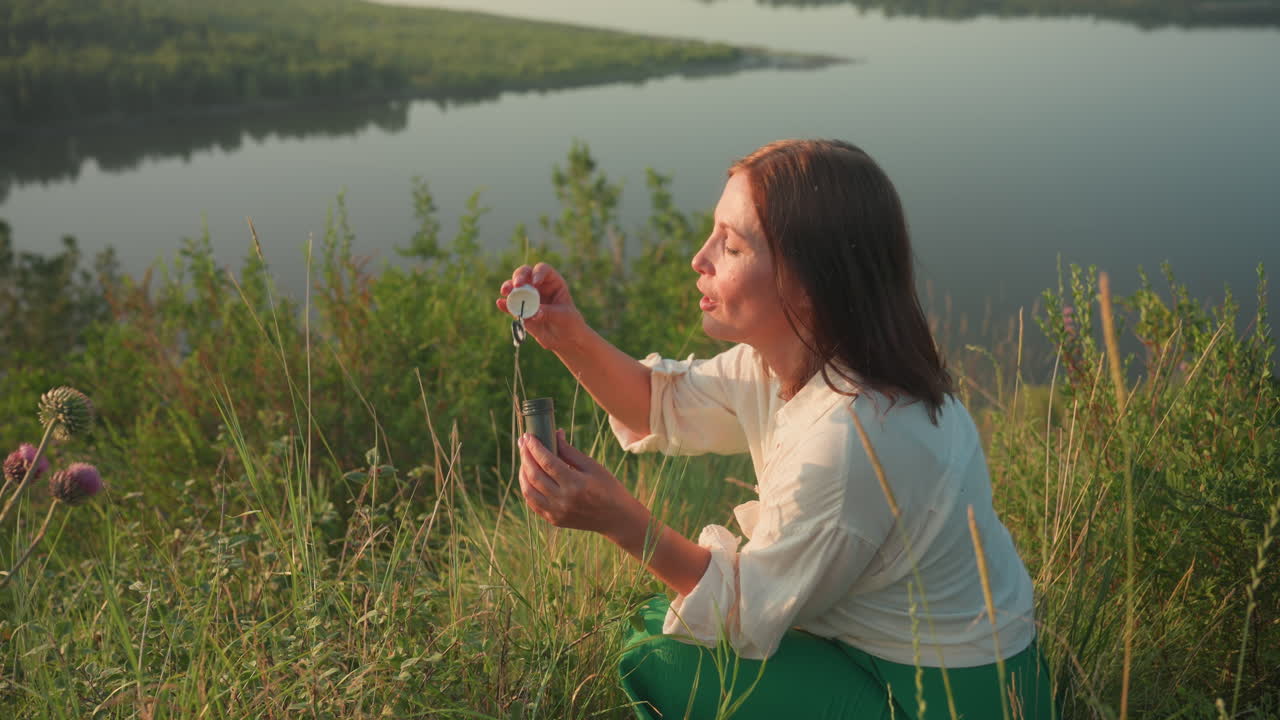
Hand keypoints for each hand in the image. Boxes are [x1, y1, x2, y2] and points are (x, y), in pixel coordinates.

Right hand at [496, 263, 584, 352]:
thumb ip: (549, 313)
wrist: (566, 340)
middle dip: (519, 277)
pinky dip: (505, 304)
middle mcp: (539, 287)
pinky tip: (500, 303)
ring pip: (515, 288)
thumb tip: (534, 313)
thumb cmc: (570, 323)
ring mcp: (528, 298)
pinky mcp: (521, 311)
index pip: (543, 270)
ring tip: (505, 292)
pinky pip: (511, 306)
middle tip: (517, 285)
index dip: (538, 273)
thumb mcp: (563, 316)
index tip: (535, 282)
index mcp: (553, 282)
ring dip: (509, 288)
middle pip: (525, 274)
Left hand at [518, 429, 643, 538]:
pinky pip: (533, 503)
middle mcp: (563, 500)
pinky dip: (527, 488)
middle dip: (526, 456)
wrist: (616, 518)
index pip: (547, 462)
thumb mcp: (593, 466)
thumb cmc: (608, 488)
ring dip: (522, 472)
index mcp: (576, 484)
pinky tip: (528, 476)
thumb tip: (555, 434)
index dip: (535, 447)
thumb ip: (570, 452)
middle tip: (523, 442)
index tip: (528, 436)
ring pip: (529, 491)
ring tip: (524, 458)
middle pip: (535, 475)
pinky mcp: (554, 520)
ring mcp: (557, 513)